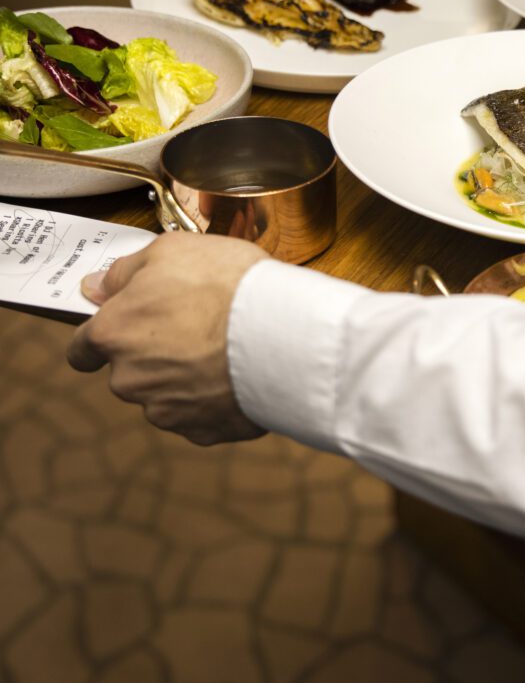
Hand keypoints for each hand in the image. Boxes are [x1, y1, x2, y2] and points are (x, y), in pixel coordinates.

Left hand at [67, 233, 268, 445]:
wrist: (284, 333)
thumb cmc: (226, 284)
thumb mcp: (172, 251)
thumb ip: (125, 272)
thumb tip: (96, 287)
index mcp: (113, 335)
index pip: (82, 350)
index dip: (100, 339)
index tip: (123, 331)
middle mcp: (129, 379)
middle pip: (128, 372)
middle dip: (153, 355)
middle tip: (195, 328)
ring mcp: (166, 411)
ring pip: (165, 395)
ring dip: (185, 378)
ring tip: (225, 350)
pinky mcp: (203, 431)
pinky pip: (201, 416)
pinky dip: (214, 400)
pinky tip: (238, 374)